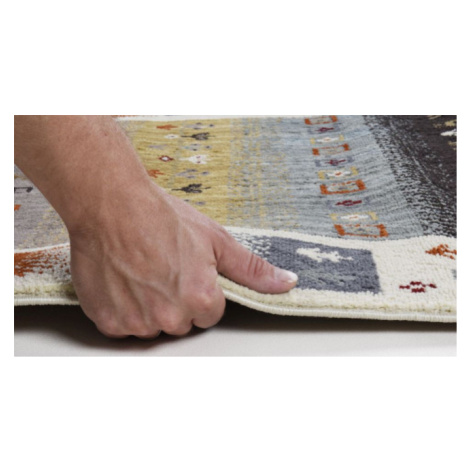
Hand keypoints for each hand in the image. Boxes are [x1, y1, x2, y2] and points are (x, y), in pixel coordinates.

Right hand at [70, 181, 297, 338]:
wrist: (111, 205)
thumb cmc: (161, 217)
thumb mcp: (216, 239)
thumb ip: (252, 269)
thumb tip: (286, 283)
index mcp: (201, 299)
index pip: (211, 314)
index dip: (200, 291)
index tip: (186, 272)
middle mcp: (170, 317)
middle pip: (182, 323)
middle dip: (177, 302)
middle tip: (163, 269)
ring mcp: (137, 322)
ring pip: (153, 326)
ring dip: (149, 307)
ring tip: (141, 272)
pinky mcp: (110, 321)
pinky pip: (124, 326)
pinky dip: (124, 308)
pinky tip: (123, 281)